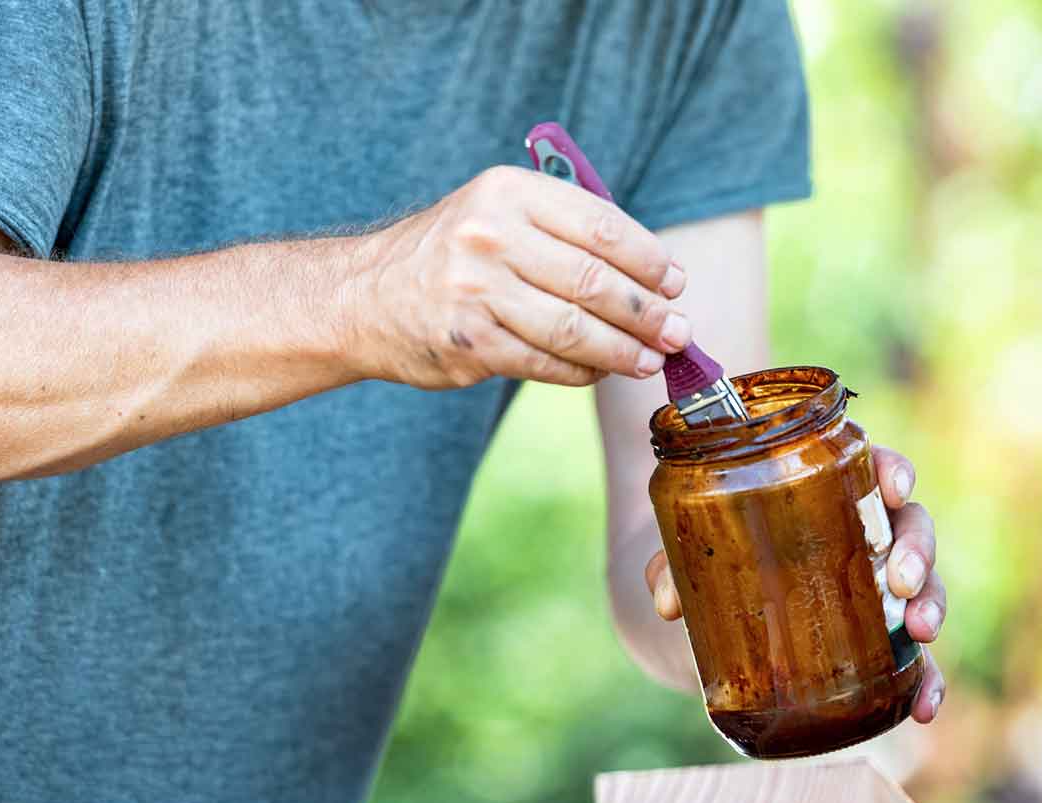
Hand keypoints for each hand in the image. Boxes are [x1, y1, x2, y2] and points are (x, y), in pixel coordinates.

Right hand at [342, 166, 691, 389]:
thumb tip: (658, 275)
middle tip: (679, 332)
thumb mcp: (498, 213)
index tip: (676, 283)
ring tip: (652, 360)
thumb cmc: (451, 254)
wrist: (363, 296)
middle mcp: (490, 236)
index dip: (650, 260)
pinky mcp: (469, 342)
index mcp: (508, 192)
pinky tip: (601, 371)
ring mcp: (476, 291)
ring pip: (575, 328)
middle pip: (595, 281)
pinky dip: (582, 371)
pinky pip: (546, 362)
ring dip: (624, 351)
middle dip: (648, 313)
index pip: (601, 226)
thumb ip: (567, 231)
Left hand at [644, 445, 946, 722]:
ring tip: (922, 632)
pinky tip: (923, 707)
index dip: (892, 471)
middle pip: (909, 526)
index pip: (871, 467)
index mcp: (825, 491)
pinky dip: (924, 682)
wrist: (701, 612)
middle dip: (916, 551)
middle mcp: (862, 533)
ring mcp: (874, 587)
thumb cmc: (706, 556)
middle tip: (901, 580)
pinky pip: (912, 659)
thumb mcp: (682, 552)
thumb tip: (669, 601)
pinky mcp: (874, 640)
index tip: (895, 488)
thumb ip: (670, 563)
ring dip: (931, 606)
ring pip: (923, 586)